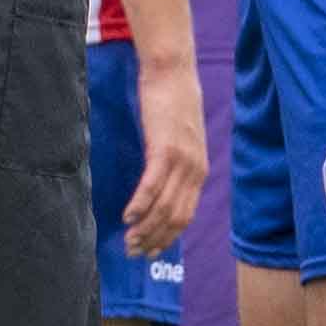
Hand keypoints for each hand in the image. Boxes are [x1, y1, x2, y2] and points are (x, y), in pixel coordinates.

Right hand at [123, 50, 205, 253]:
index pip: (184, 216)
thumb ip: (175, 163)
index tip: (150, 252)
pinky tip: (127, 217)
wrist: (172, 72)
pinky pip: (152, 185)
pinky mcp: (165, 148)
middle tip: (133, 252)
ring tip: (127, 241)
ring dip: (145, 228)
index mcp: (199, 171)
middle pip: (175, 218)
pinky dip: (140, 204)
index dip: (166, 238)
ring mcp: (182, 160)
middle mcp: (195, 170)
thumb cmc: (171, 103)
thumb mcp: (180, 139)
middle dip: (154, 240)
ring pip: (164, 206)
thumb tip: (161, 184)